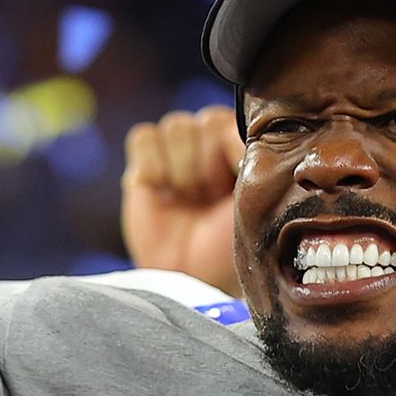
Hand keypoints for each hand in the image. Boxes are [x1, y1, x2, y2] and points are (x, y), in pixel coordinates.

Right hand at [122, 106, 244, 296]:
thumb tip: (236, 124)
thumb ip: (245, 150)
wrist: (193, 276)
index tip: (235, 185)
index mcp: (240, 148)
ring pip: (176, 126)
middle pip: (204, 121)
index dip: (231, 153)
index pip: (232, 119)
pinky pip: (145, 136)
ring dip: (184, 170)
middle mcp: (209, 144)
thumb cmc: (229, 241)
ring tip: (188, 200)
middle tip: (209, 200)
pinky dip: (152, 166)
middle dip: (208, 168)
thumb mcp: (251, 194)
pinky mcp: (143, 165)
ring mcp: (176, 153)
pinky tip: (162, 194)